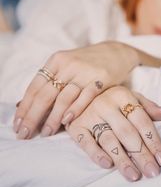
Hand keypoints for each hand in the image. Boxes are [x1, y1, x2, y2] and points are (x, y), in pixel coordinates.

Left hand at [13, 41, 138, 138]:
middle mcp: (68, 65)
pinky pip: (85, 97)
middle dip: (33, 117)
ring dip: (52, 118)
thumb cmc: (86, 63)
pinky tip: (67, 121)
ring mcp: (85, 72)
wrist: (115, 52)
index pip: (34, 87)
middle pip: (45, 95)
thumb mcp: (65, 65)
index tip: (18, 125)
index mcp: (56, 61)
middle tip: (26, 134)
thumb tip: (24, 105)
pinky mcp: (101, 79)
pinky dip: (75, 109)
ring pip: (63, 98)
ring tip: (46, 132)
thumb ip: (49, 82)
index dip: (24, 108)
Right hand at [66, 86, 160, 181]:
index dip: (153, 140)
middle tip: (152, 172)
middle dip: (141, 154)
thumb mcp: (130, 98)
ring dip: (121, 159)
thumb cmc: (111, 100)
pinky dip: (96, 153)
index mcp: (122, 96)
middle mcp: (106, 105)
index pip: (142, 121)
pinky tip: (107, 165)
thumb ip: (147, 107)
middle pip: (127, 133)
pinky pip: (85, 142)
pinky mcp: (76, 126)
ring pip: (108, 140)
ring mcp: (90, 116)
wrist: (79, 96)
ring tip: (133, 175)